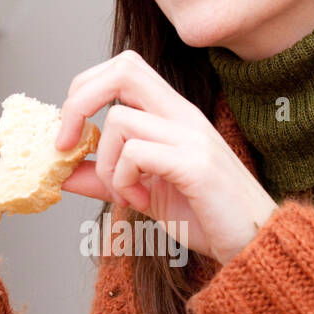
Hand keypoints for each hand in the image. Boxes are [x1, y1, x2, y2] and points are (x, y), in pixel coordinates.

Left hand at [55, 49, 278, 264]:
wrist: (252, 244)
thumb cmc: (206, 216)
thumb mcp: (143, 193)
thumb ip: (104, 179)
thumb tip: (60, 173)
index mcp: (172, 114)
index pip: (123, 69)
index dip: (84, 90)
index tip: (68, 135)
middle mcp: (183, 115)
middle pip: (123, 69)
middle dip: (79, 102)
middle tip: (67, 145)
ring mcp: (192, 137)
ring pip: (120, 121)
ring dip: (108, 164)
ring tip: (127, 194)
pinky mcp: (196, 165)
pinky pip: (138, 153)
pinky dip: (124, 181)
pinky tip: (141, 202)